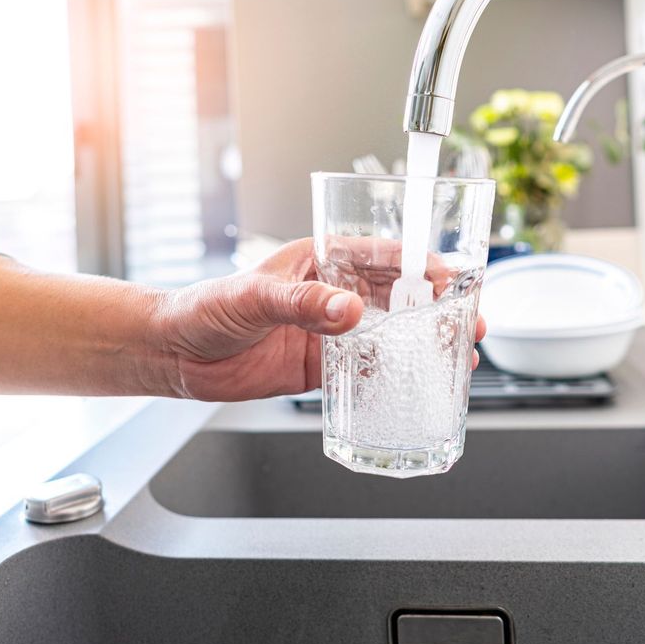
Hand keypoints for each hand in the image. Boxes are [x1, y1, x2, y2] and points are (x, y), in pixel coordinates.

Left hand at [155, 238, 486, 401]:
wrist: (175, 354)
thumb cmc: (205, 307)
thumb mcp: (255, 297)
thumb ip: (304, 304)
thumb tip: (350, 311)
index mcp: (318, 263)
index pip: (379, 256)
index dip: (418, 264)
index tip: (449, 277)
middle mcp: (328, 296)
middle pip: (395, 299)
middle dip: (435, 309)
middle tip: (470, 321)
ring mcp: (325, 333)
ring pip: (387, 338)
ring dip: (422, 346)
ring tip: (459, 356)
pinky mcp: (317, 368)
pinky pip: (362, 373)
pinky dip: (390, 380)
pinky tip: (415, 387)